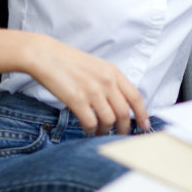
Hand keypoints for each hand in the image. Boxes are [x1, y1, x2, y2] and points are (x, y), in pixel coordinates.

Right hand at [0, 30, 149, 134]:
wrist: (46, 56)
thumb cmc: (70, 62)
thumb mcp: (98, 66)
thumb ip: (111, 82)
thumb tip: (121, 103)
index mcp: (114, 72)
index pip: (135, 97)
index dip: (143, 114)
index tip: (145, 126)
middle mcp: (106, 82)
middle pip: (124, 113)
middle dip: (124, 128)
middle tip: (120, 135)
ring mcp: (92, 91)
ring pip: (109, 121)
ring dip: (105, 131)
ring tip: (99, 131)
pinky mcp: (76, 100)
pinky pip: (90, 123)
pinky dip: (91, 130)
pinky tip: (88, 129)